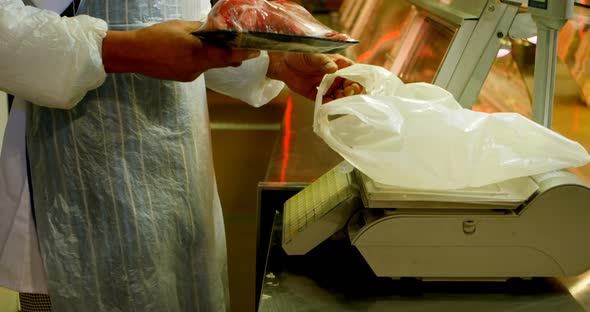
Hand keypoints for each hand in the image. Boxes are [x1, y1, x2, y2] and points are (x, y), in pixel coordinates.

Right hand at [102, 20, 259, 81]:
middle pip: (220, 62)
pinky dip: (200, 60)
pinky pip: (198, 68)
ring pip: (209, 65)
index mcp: (198, 54)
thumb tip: (216, 28)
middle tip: (240, 46)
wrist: (133, 55)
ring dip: (212, 56)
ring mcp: (190, 75)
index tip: (256, 51)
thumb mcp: (181, 27)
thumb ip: (201, 29)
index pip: (227, 56)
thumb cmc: (155, 37)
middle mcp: (197, 68)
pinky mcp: (183, 78)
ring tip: (205, 44)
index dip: (243, 54)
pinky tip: (188, 51)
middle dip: (231, 54)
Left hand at [266, 52, 352, 99]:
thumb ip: (323, 61)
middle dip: (351, 92)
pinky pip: (325, 101)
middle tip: (347, 94)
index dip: (358, 79)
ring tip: (339, 100)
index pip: (354, 72)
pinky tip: (329, 106)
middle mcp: (335, 76)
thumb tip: (333, 69)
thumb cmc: (300, 53)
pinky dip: (328, 105)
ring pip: (339, 96)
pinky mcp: (316, 94)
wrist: (283, 62)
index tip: (355, 85)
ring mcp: (326, 86)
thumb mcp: (313, 55)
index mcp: (338, 64)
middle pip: (349, 86)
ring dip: (341, 99)